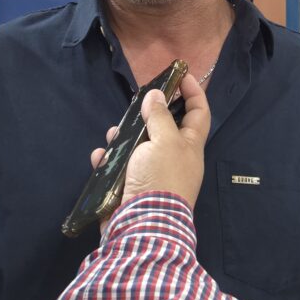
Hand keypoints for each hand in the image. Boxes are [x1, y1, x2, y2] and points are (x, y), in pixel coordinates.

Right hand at [90, 72, 210, 211]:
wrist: (142, 225)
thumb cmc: (160, 178)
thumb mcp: (163, 142)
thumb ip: (159, 117)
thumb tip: (156, 95)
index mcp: (189, 147)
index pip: (199, 113)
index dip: (193, 92)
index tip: (181, 73)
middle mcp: (174, 159)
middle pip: (164, 128)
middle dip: (149, 114)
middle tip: (136, 104)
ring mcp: (153, 174)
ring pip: (138, 146)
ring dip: (124, 137)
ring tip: (113, 133)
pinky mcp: (132, 188)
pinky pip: (119, 168)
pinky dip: (109, 161)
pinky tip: (101, 157)